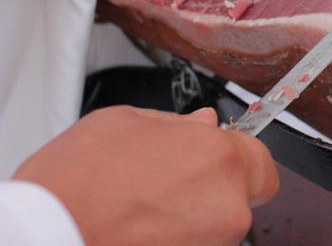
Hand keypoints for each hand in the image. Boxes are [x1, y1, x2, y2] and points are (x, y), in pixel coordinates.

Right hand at [13, 106, 278, 245]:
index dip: (240, 158)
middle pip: (240, 195)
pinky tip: (141, 226)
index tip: (220, 158)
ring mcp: (212, 243)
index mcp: (221, 159)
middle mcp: (228, 207)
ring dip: (191, 213)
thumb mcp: (126, 123)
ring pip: (216, 223)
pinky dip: (175, 235)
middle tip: (171, 181)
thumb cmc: (77, 183)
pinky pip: (194, 241)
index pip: (261, 162)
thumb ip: (178, 125)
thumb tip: (204, 122)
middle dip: (214, 186)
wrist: (46, 236)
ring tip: (144, 203)